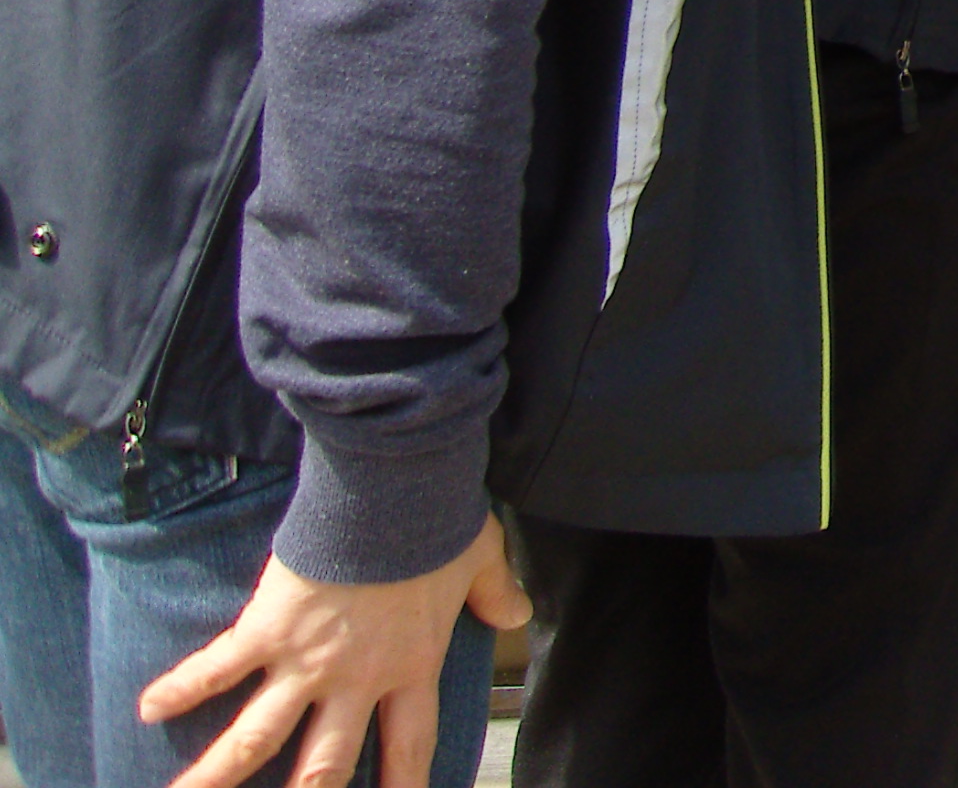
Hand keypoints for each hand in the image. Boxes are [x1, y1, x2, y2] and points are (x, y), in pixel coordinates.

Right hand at [143, 511, 527, 787]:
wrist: (396, 489)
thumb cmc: (439, 520)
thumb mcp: (481, 560)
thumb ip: (495, 593)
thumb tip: (518, 612)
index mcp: (411, 666)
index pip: (410, 744)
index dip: (403, 781)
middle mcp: (356, 679)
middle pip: (324, 764)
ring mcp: (306, 661)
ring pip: (256, 738)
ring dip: (216, 774)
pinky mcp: (266, 629)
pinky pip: (215, 669)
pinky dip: (179, 689)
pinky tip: (148, 708)